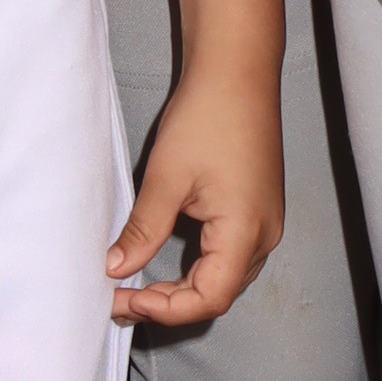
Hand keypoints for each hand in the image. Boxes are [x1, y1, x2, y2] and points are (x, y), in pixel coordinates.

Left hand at [107, 64, 284, 332]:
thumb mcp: (166, 178)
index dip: (166, 310)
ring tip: (137, 284)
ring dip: (183, 288)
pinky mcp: (258, 209)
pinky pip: (230, 256)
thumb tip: (116, 270)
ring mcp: (265, 222)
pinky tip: (166, 260)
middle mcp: (265, 235)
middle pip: (219, 294)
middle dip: (169, 304)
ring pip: (225, 277)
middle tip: (120, 296)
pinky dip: (198, 268)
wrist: (237, 71)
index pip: (209, 299)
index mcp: (246, 231)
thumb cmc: (207, 117)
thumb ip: (144, 231)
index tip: (124, 298)